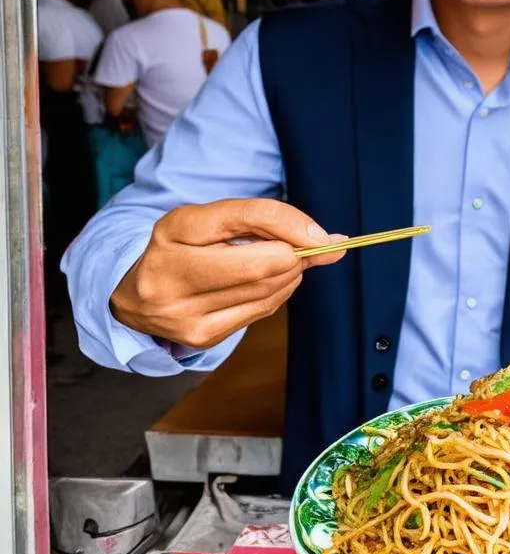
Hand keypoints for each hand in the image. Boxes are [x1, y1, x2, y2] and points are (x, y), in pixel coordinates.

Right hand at [111, 198, 345, 348]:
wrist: (135, 295)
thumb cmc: (185, 248)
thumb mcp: (213, 221)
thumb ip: (268, 221)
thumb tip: (331, 243)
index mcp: (174, 230)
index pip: (244, 217)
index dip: (291, 224)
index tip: (322, 236)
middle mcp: (172, 272)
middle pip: (262, 264)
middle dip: (295, 256)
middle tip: (306, 249)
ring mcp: (184, 311)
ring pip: (267, 290)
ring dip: (290, 274)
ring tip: (284, 262)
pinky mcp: (201, 336)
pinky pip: (261, 311)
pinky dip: (277, 293)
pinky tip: (269, 282)